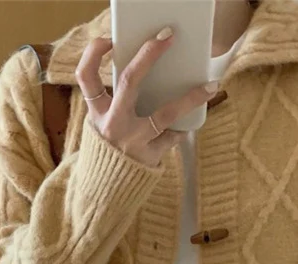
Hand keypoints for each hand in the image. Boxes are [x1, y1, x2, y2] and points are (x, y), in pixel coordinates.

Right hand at [75, 28, 219, 167]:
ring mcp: (132, 141)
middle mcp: (113, 124)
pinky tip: (191, 121)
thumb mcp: (103, 124)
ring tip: (210, 86)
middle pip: (129, 82)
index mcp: (97, 113)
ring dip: (190, 98)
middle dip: (149, 55)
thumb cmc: (110, 148)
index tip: (108, 39)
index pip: (86, 77)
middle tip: (167, 38)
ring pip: (164, 113)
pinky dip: (182, 128)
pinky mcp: (149, 157)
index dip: (93, 54)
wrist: (104, 192)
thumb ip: (116, 102)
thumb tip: (146, 72)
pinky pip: (172, 137)